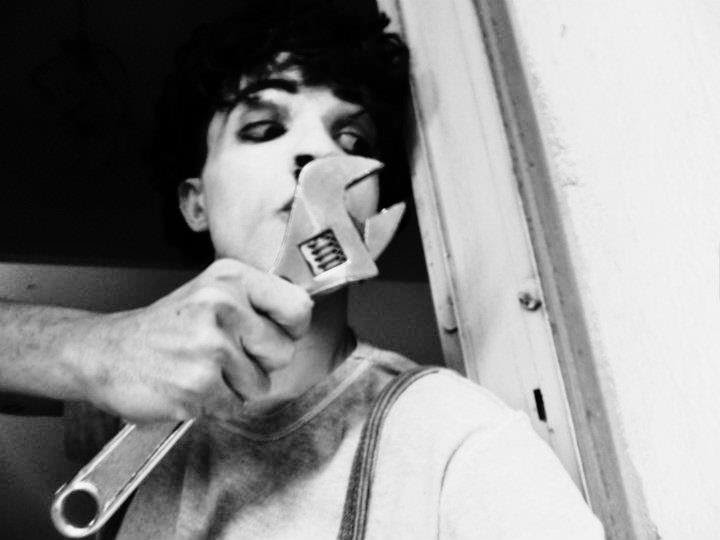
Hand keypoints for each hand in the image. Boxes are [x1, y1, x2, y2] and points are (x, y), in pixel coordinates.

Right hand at [67, 259, 312, 422]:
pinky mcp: (199, 383)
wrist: (105, 353)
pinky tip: (189, 384)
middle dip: (260, 363)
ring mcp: (210, 344)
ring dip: (235, 386)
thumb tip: (301, 318)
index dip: (292, 329)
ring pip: (260, 384)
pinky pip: (234, 406)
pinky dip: (214, 404)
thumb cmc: (164, 327)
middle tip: (224, 355)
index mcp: (231, 278)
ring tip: (202, 368)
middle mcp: (223, 305)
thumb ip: (255, 302)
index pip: (298, 306)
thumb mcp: (210, 293)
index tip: (275, 334)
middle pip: (283, 351)